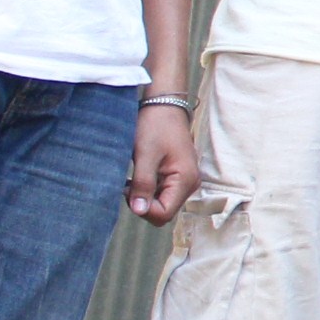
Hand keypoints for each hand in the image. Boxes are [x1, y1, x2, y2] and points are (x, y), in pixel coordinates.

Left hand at [128, 104, 199, 222]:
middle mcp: (190, 185)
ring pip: (163, 204)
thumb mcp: (145, 155)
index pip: (164, 214)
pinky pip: (163, 194)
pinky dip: (149, 190)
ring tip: (134, 178)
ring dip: (145, 196)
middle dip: (143, 204)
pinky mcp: (179, 178)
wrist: (164, 106)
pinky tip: (140, 177)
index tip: (128, 189)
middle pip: (164, 212)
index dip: (143, 209)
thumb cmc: (155, 126)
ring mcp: (186, 182)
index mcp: (185, 181)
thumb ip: (143, 184)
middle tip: (129, 184)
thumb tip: (139, 211)